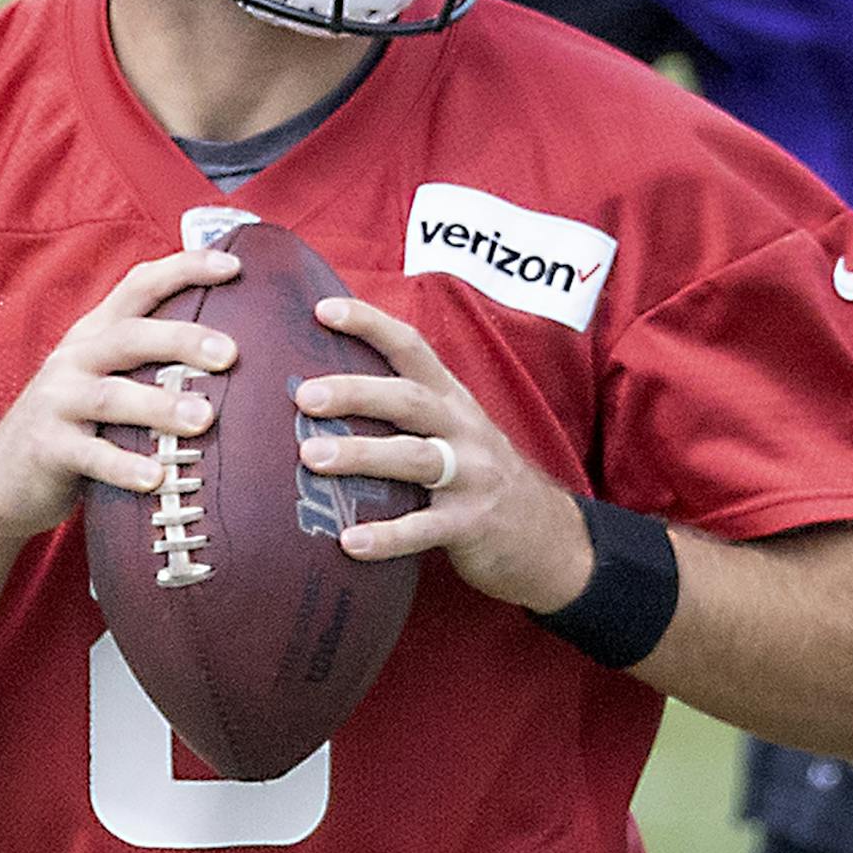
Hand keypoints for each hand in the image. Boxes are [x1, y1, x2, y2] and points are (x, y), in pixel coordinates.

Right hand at [0, 250, 240, 544]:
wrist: (0, 480)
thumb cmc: (76, 426)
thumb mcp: (106, 381)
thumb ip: (151, 364)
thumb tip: (235, 354)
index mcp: (96, 335)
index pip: (139, 286)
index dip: (185, 270)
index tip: (234, 266)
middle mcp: (76, 358)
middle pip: (130, 336)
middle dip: (181, 339)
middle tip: (230, 353)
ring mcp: (58, 402)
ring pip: (111, 396)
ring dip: (159, 406)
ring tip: (203, 419)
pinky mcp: (47, 448)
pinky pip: (90, 455)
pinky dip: (124, 466)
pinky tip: (157, 477)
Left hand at [294, 296, 592, 611]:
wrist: (547, 536)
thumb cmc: (477, 475)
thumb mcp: (453, 429)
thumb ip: (405, 410)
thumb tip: (322, 391)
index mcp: (452, 400)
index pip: (412, 348)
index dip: (370, 325)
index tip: (324, 309)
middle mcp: (463, 430)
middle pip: (409, 400)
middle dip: (356, 392)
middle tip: (304, 396)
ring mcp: (471, 477)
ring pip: (415, 458)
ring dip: (361, 455)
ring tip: (310, 457)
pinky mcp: (473, 525)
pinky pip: (425, 528)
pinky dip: (387, 536)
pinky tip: (350, 542)